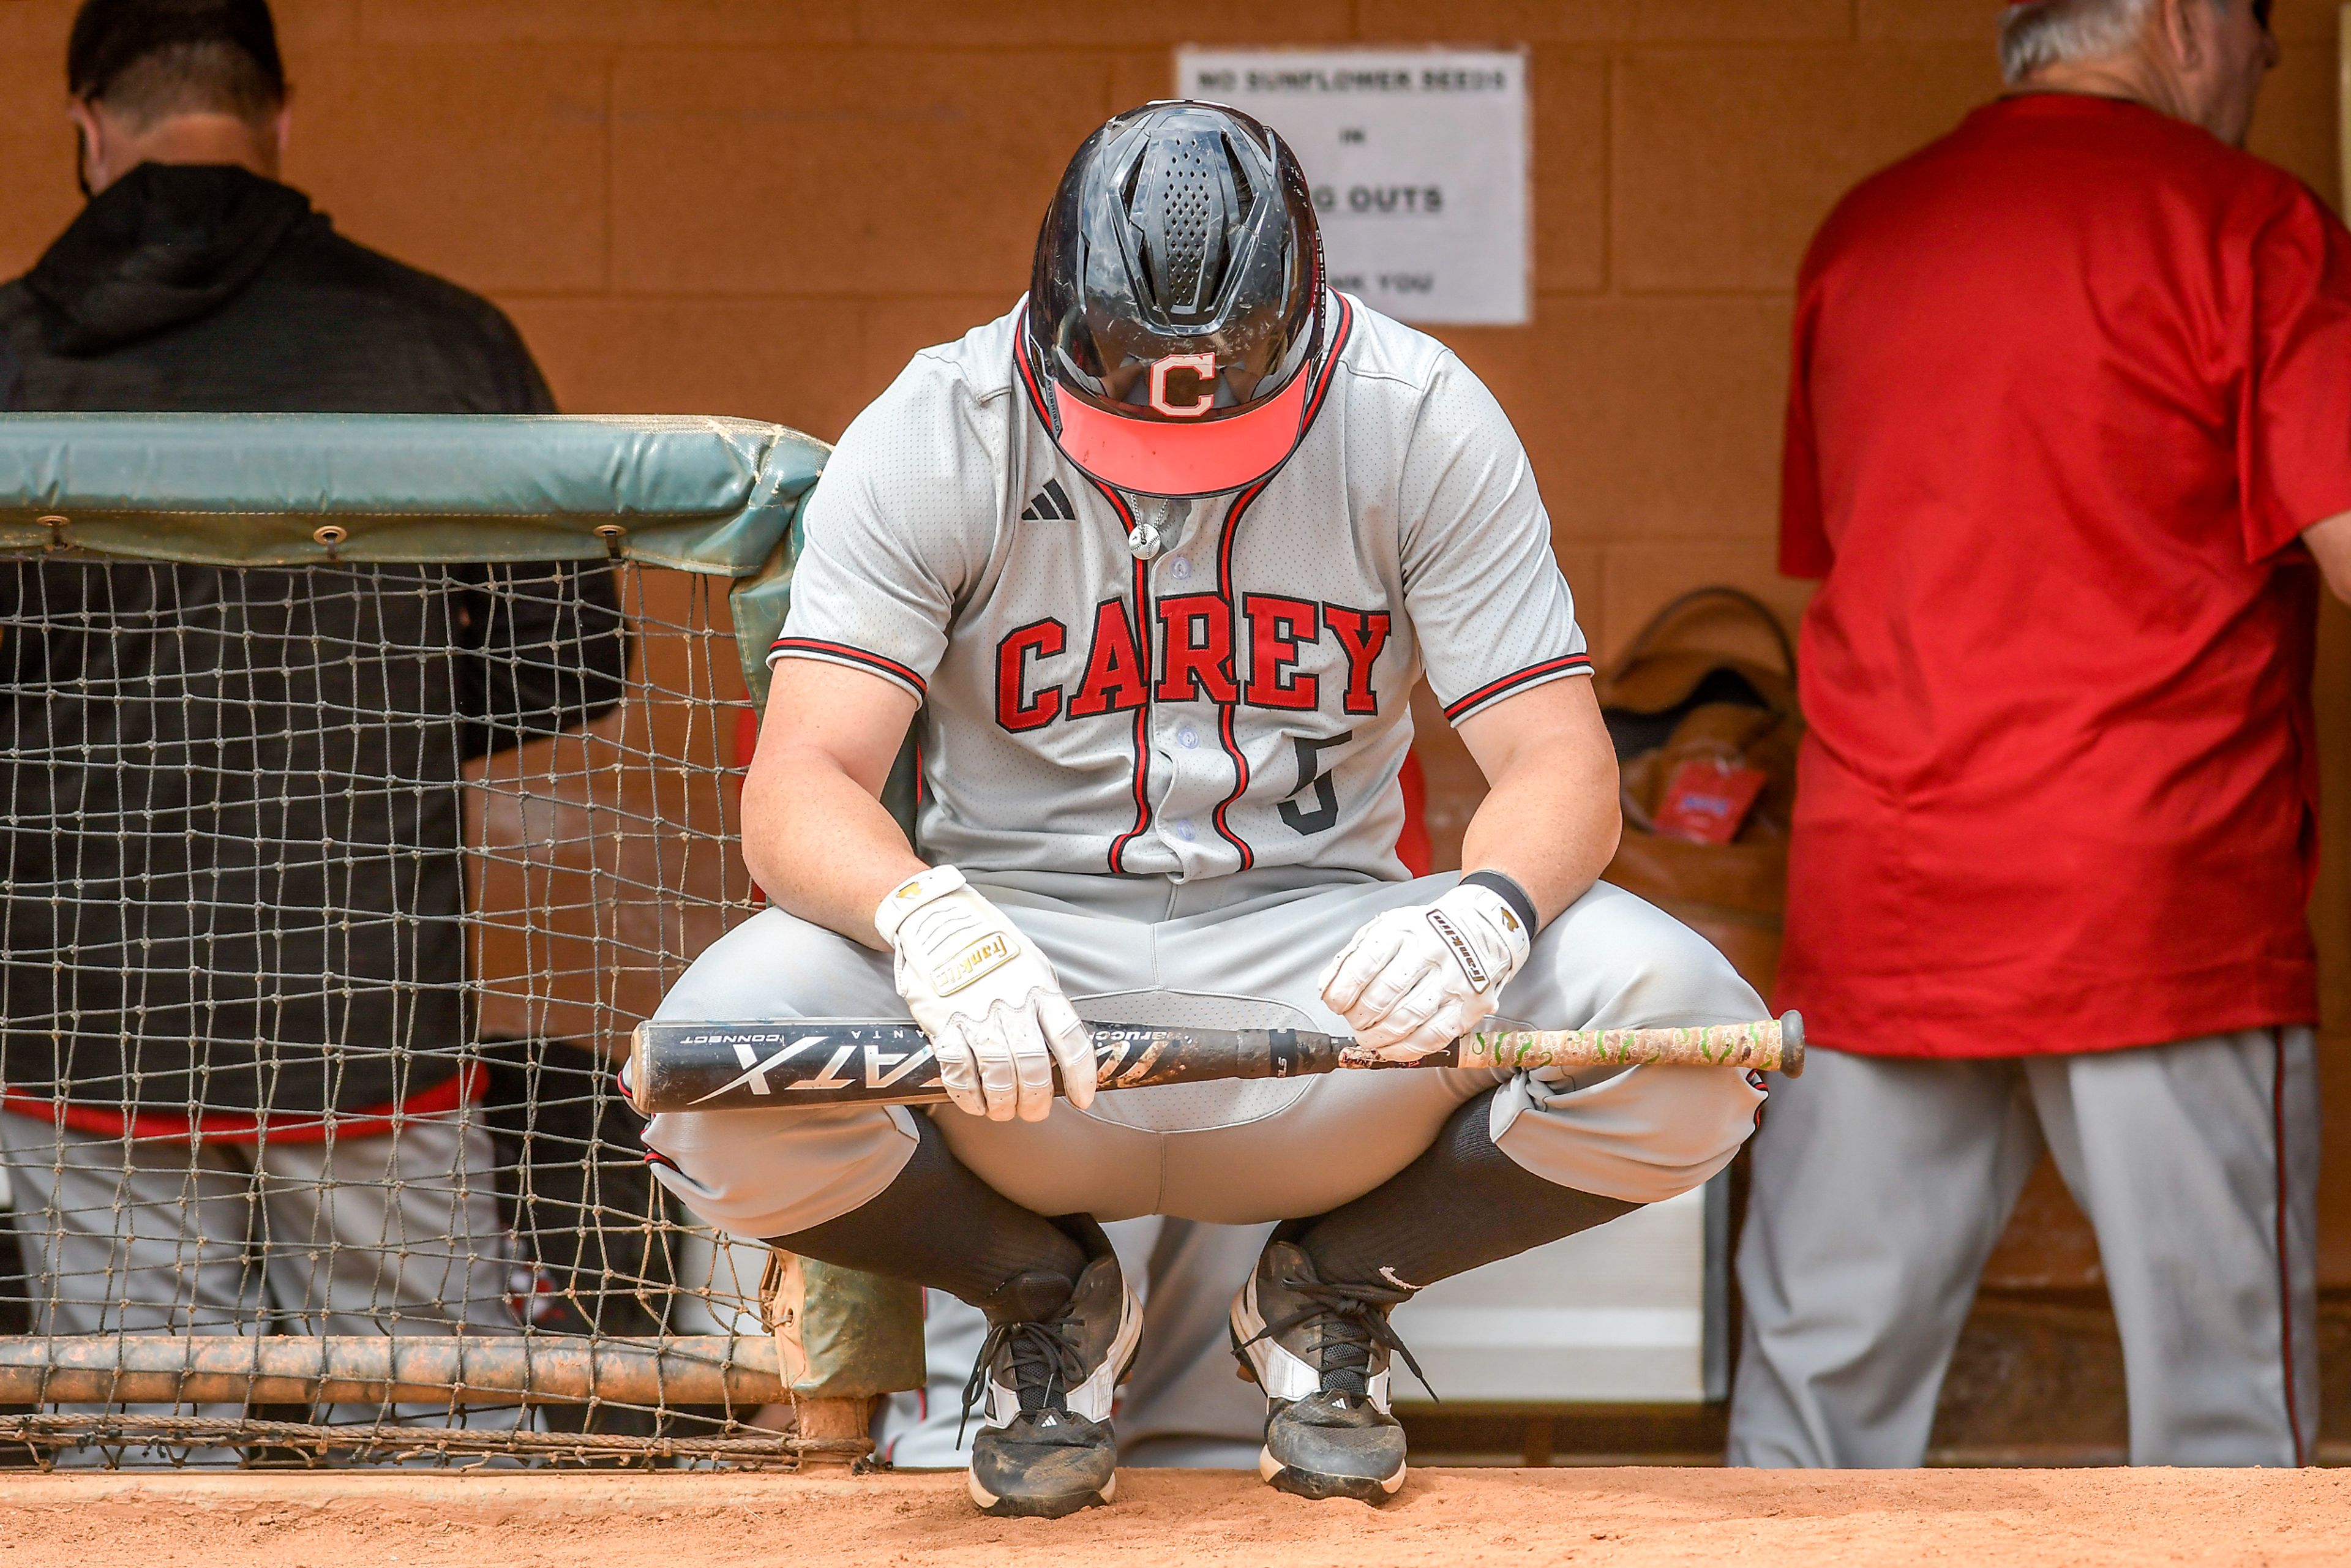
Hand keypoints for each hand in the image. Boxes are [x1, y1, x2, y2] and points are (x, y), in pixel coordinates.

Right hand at [875, 866, 1094, 1121]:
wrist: (935, 918)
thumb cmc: (988, 944)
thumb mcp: (1030, 963)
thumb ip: (1044, 1001)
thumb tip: (1059, 1044)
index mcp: (1040, 987)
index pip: (1070, 1039)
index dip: (1080, 1075)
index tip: (1083, 1099)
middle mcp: (1012, 1003)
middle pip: (1034, 1066)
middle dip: (1037, 1099)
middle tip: (1034, 1111)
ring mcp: (976, 1014)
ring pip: (998, 1074)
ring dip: (1003, 1104)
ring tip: (1004, 1111)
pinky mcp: (942, 1022)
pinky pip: (958, 1070)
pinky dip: (969, 1096)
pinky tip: (976, 1105)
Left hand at [1318, 880, 1532, 1061]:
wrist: (1482, 928)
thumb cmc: (1426, 932)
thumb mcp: (1386, 929)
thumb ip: (1353, 956)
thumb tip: (1327, 987)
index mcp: (1403, 929)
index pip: (1363, 965)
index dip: (1342, 992)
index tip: (1335, 1003)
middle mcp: (1430, 951)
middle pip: (1383, 995)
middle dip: (1359, 1017)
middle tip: (1355, 1021)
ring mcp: (1454, 979)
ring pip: (1407, 1018)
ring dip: (1379, 1037)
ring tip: (1369, 1037)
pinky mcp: (1471, 1004)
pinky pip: (1434, 1035)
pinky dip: (1408, 1049)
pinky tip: (1393, 1049)